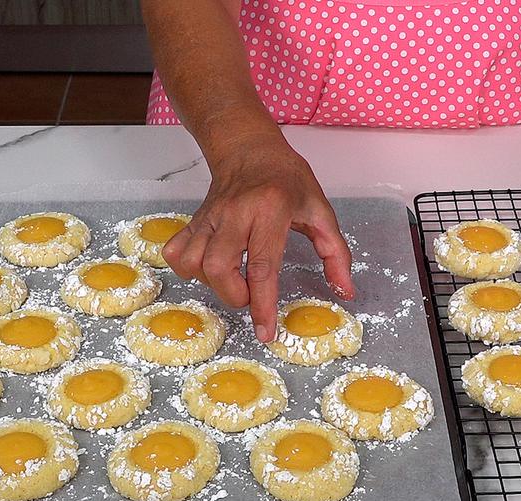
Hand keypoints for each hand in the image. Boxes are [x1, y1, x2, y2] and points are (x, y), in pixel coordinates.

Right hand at [163, 132, 354, 341]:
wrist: (250, 149)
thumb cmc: (286, 179)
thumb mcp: (320, 210)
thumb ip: (336, 253)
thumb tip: (345, 290)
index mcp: (271, 210)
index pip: (262, 266)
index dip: (263, 304)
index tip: (266, 331)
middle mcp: (235, 213)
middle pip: (219, 268)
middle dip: (235, 295)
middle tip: (251, 296)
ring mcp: (210, 216)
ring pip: (193, 262)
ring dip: (211, 284)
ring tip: (233, 281)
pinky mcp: (193, 219)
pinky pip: (176, 251)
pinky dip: (188, 269)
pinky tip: (209, 268)